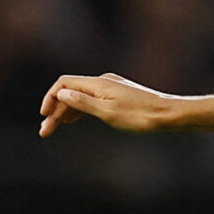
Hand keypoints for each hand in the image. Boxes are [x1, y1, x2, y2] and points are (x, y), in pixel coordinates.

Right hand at [39, 72, 176, 135]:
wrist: (169, 114)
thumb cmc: (140, 116)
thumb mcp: (108, 112)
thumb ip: (83, 103)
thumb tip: (61, 94)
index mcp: (98, 84)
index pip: (64, 84)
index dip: (50, 98)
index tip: (44, 116)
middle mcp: (103, 82)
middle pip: (71, 91)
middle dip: (55, 109)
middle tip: (45, 131)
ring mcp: (111, 88)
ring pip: (81, 96)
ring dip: (66, 111)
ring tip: (55, 126)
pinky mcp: (118, 95)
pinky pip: (92, 99)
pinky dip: (80, 109)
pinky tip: (74, 119)